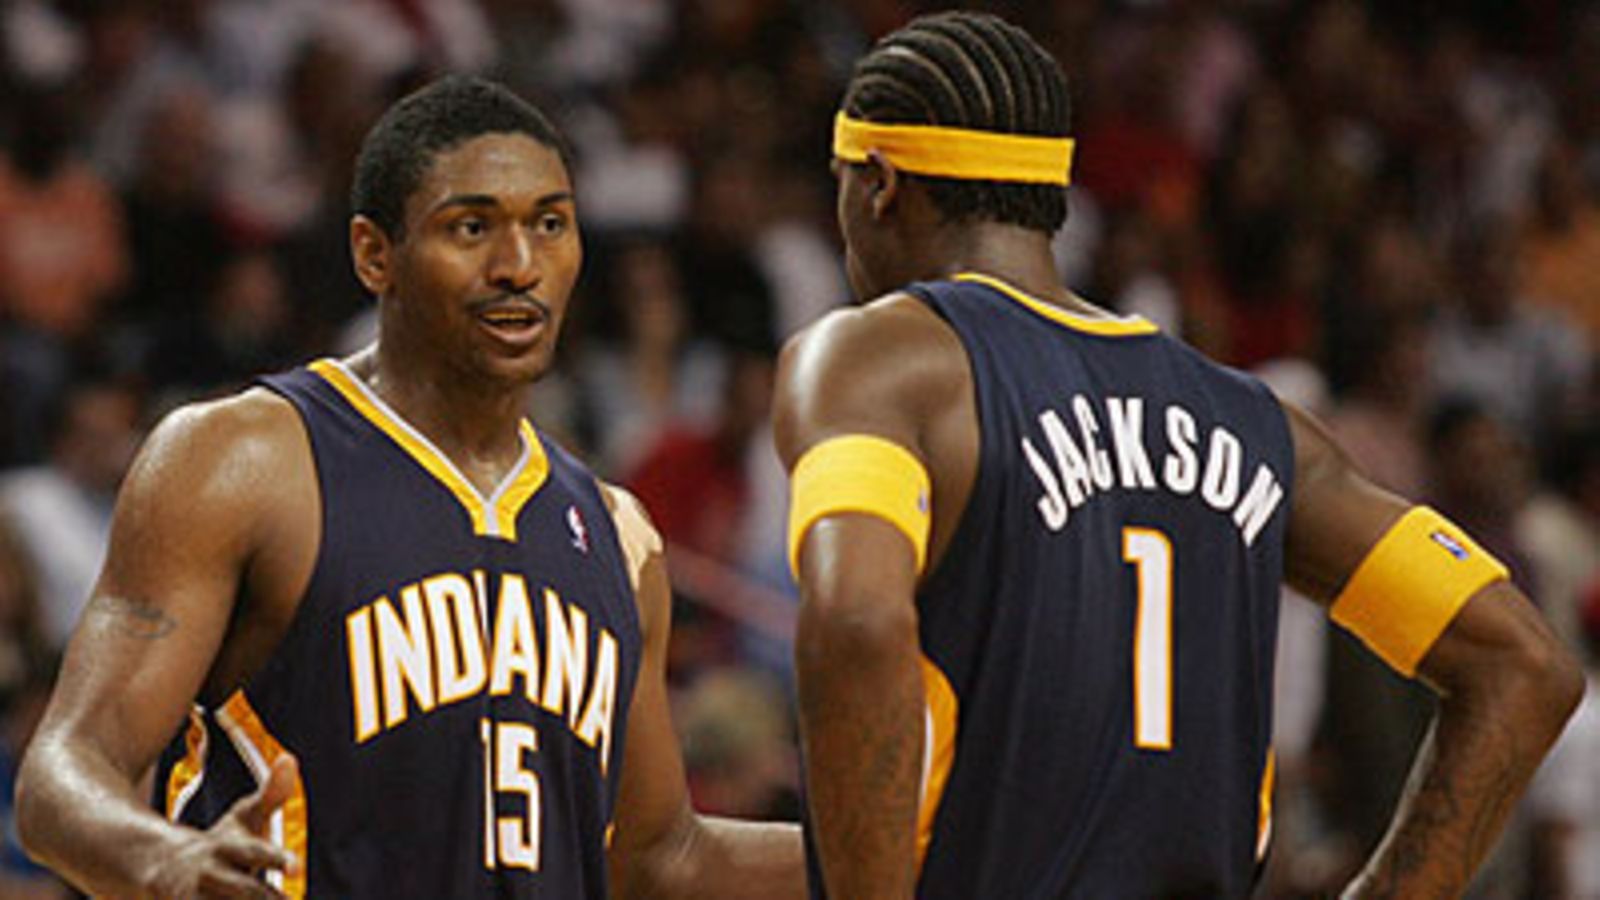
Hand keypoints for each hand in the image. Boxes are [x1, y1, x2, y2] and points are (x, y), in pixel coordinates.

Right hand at [143, 754, 302, 897]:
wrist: (147, 870)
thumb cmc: (212, 849)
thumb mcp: (239, 822)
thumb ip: (270, 795)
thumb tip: (291, 758)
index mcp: (226, 851)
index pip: (253, 852)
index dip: (273, 857)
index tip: (296, 865)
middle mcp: (208, 878)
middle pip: (245, 894)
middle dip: (267, 899)